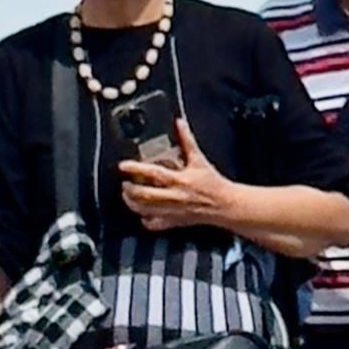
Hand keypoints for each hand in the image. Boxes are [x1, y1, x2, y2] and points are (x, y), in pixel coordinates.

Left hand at [118, 116, 240, 230]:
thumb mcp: (199, 160)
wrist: (225, 205)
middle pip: (144, 196)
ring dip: (133, 203)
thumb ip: (187, 141)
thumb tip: (179, 123)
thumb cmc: (212, 183)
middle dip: (130, 190)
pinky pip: (155, 224)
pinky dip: (145, 219)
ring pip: (145, 211)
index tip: (123, 165)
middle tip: (125, 183)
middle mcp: (174, 197)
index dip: (135, 169)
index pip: (153, 173)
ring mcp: (173, 211)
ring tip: (128, 196)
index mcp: (180, 180)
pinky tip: (143, 212)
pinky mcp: (175, 222)